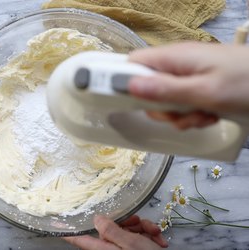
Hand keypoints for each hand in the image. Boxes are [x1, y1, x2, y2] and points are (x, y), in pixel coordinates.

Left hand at [63, 215, 167, 249]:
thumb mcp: (131, 244)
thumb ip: (112, 230)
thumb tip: (96, 219)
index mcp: (103, 248)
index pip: (79, 238)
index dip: (66, 230)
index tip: (53, 221)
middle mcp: (110, 248)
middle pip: (110, 228)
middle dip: (129, 222)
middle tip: (141, 223)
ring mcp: (122, 249)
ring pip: (126, 230)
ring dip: (143, 228)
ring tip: (154, 233)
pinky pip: (136, 237)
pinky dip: (148, 236)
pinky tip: (158, 239)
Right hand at [128, 43, 248, 128]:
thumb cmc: (247, 83)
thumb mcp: (204, 92)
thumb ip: (165, 90)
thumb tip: (129, 86)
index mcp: (174, 58)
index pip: (132, 63)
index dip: (124, 82)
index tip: (128, 102)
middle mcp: (178, 64)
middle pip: (147, 88)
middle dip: (161, 108)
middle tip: (179, 113)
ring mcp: (188, 75)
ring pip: (165, 100)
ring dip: (179, 115)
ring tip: (201, 115)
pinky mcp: (198, 85)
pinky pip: (182, 103)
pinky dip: (192, 114)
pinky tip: (208, 115)